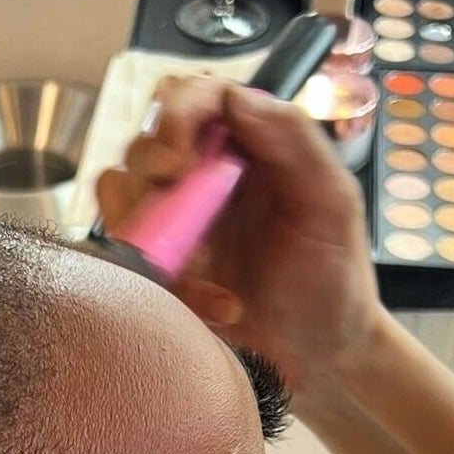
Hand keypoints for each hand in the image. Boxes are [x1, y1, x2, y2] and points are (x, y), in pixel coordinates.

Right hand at [97, 78, 383, 398]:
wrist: (322, 355)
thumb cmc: (334, 277)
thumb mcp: (332, 204)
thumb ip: (297, 141)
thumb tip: (238, 98)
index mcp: (247, 145)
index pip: (193, 97)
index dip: (174, 114)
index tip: (177, 155)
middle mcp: (203, 177)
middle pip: (145, 142)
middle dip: (152, 171)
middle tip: (180, 204)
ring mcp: (176, 223)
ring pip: (119, 194)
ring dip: (156, 232)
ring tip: (207, 269)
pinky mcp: (158, 267)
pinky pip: (124, 255)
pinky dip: (163, 280)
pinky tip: (214, 304)